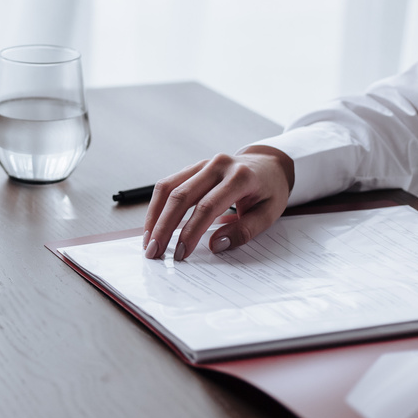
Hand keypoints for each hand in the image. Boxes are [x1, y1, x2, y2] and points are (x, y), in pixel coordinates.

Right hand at [142, 146, 294, 261]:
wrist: (268, 165)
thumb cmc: (269, 191)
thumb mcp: (269, 214)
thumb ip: (244, 230)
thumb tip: (216, 245)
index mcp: (240, 177)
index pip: (207, 206)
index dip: (190, 231)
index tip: (181, 253)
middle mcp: (217, 166)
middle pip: (181, 196)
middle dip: (164, 226)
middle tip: (154, 251)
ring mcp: (202, 164)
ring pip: (168, 188)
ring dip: (154, 216)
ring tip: (148, 241)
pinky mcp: (192, 168)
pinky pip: (167, 184)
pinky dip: (157, 205)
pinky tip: (153, 224)